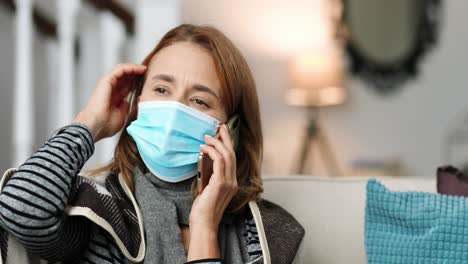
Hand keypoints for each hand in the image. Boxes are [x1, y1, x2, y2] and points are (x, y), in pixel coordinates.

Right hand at [73, 63, 145, 141]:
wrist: (96, 126)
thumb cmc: (105, 125)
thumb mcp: (122, 115)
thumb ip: (125, 107)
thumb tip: (128, 101)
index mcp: (114, 97)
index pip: (127, 85)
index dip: (137, 81)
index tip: (148, 80)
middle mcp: (111, 89)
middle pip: (125, 76)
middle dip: (136, 72)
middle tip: (148, 71)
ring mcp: (108, 84)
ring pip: (123, 70)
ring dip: (134, 68)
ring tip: (145, 68)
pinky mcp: (106, 80)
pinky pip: (120, 70)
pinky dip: (131, 68)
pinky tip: (140, 69)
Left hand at [187, 124, 237, 259]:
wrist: (204, 224)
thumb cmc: (203, 210)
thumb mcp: (207, 189)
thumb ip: (209, 176)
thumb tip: (204, 158)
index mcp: (231, 183)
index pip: (232, 159)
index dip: (228, 144)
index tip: (222, 133)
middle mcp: (233, 182)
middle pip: (232, 153)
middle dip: (226, 138)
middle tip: (219, 127)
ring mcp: (229, 183)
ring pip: (227, 155)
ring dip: (216, 143)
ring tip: (207, 137)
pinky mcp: (221, 183)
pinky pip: (219, 161)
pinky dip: (212, 152)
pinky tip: (204, 148)